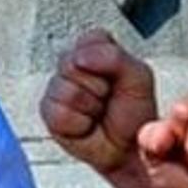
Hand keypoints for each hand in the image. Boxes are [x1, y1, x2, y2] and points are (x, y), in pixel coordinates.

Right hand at [40, 29, 158, 173]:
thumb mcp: (138, 77)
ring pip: (66, 90)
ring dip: (89, 106)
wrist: (128, 148)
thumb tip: (79, 58)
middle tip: (107, 97)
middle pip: (72, 62)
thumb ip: (113, 58)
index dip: (106, 60)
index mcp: (95, 49)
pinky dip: (79, 123)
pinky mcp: (48, 111)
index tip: (118, 78)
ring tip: (96, 112)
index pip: (91, 39)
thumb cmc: (133, 112)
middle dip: (98, 85)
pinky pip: (59, 113)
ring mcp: (57, 87)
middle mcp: (72, 64)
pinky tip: (85, 125)